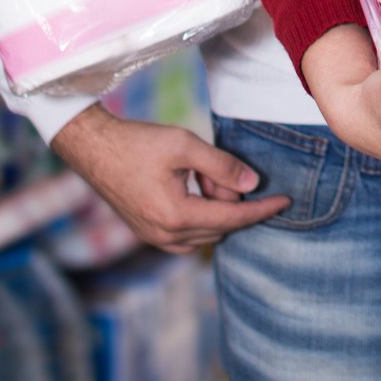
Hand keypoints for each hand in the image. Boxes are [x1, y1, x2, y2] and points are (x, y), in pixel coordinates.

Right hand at [50, 105, 288, 253]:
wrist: (94, 149)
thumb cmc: (137, 143)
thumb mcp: (185, 145)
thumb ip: (222, 166)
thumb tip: (254, 184)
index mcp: (176, 216)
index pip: (233, 218)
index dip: (262, 209)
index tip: (286, 202)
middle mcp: (165, 235)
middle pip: (221, 226)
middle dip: (230, 199)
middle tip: (214, 168)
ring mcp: (154, 238)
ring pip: (205, 232)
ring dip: (214, 207)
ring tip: (199, 174)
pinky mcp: (148, 233)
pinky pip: (187, 235)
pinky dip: (200, 215)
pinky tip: (192, 187)